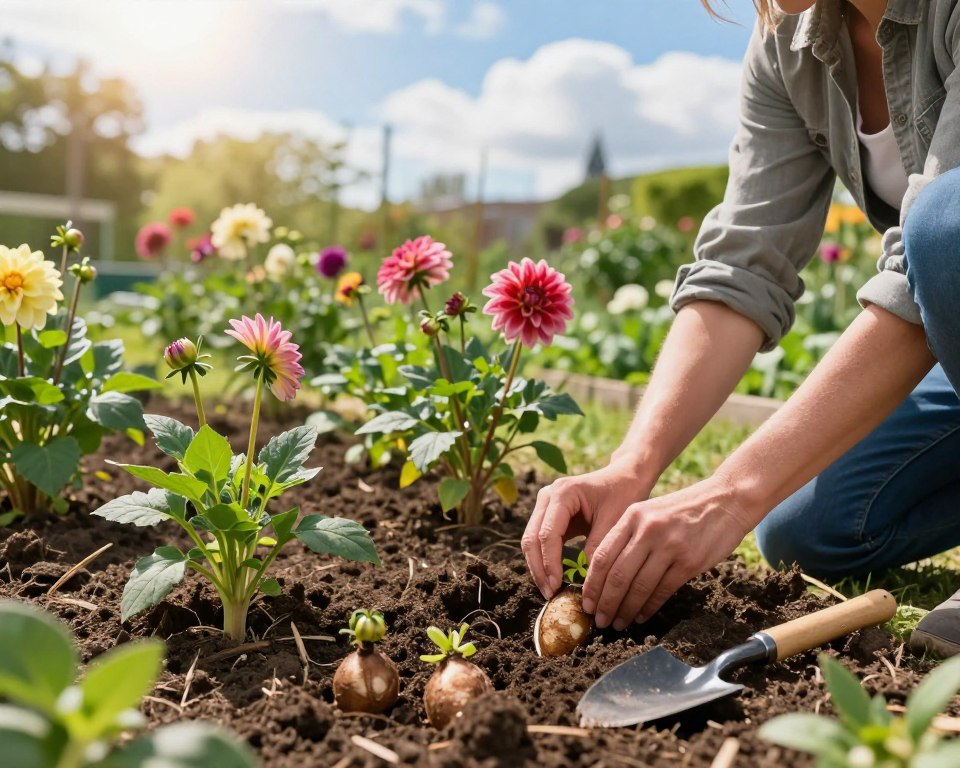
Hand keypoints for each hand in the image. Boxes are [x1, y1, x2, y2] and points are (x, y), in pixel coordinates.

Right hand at [522, 457, 653, 598]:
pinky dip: (544, 560)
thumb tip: (584, 581)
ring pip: (531, 541)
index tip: (557, 586)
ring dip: (538, 567)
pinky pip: (540, 540)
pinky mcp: (549, 514)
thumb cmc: (623, 493)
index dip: (550, 563)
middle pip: (532, 538)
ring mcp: (546, 504)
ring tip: (550, 590)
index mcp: (563, 493)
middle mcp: (548, 496)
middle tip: (549, 594)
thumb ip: (597, 548)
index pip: (548, 533)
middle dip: (539, 569)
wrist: (625, 476)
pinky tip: (553, 578)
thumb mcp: (614, 521)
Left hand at [582, 476, 752, 629]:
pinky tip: (641, 616)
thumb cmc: (684, 509)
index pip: (601, 556)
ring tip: (618, 623)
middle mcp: (647, 529)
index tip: (586, 602)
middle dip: (605, 603)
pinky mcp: (689, 561)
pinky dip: (648, 607)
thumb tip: (606, 573)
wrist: (726, 500)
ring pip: (638, 587)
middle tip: (599, 620)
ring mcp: (669, 545)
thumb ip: (628, 535)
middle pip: (617, 575)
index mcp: (632, 516)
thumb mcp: (650, 511)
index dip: (591, 585)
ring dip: (625, 610)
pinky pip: (662, 591)